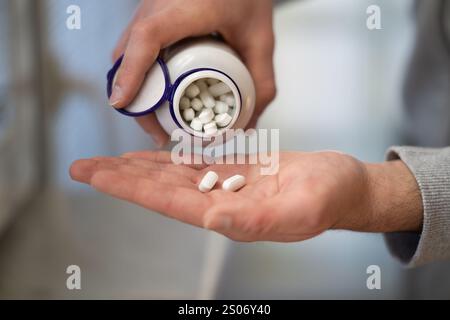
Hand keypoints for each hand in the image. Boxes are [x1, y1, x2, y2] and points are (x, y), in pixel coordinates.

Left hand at [70, 151, 422, 241]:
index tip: (97, 178)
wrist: (344, 185)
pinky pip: (195, 163)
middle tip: (84, 166)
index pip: (169, 202)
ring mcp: (227, 186)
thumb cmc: (330, 198)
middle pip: (161, 188)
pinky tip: (153, 154)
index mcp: (230, 216)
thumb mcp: (302, 210)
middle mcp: (220, 202)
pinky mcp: (236, 171)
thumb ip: (256, 222)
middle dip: (121, 178)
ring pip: (173, 175)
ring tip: (108, 160)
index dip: (131, 190)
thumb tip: (211, 220)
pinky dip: (170, 156)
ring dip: (139, 167)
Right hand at [110, 0, 275, 146]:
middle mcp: (158, 5)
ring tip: (157, 119)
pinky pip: (132, 48)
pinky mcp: (150, 16)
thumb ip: (261, 83)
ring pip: (125, 53)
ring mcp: (150, 10)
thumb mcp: (261, 39)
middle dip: (135, 99)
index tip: (122, 102)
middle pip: (127, 55)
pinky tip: (156, 93)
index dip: (131, 71)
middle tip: (158, 132)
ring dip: (134, 88)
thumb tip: (248, 123)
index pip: (148, 37)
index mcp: (186, 8)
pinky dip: (137, 74)